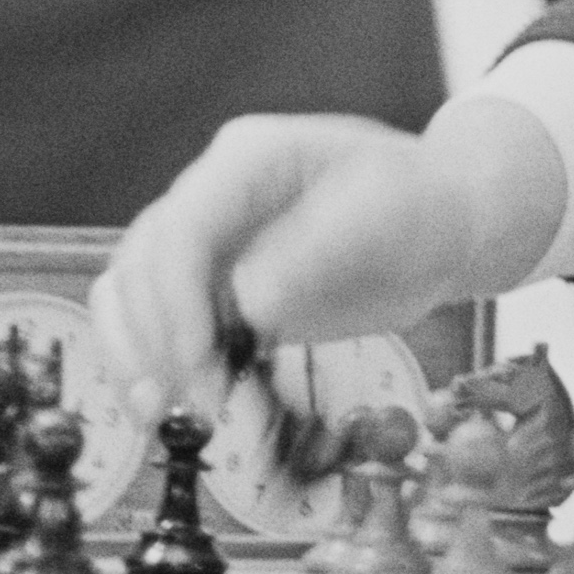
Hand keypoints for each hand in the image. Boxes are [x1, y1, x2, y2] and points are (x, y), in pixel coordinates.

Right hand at [91, 99, 567, 403]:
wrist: (444, 223)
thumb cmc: (423, 208)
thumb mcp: (383, 220)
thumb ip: (312, 257)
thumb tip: (245, 305)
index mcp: (247, 160)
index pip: (181, 229)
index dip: (176, 301)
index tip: (199, 362)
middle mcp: (212, 195)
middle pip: (142, 264)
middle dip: (157, 339)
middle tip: (202, 401)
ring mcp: (208, 241)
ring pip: (130, 293)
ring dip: (134, 355)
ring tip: (160, 412)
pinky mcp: (214, 287)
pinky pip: (155, 323)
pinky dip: (148, 363)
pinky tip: (164, 406)